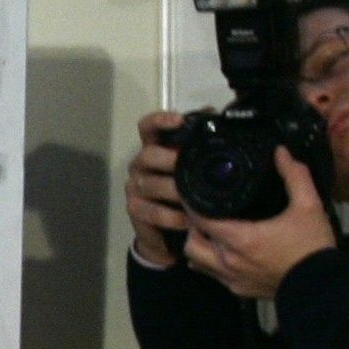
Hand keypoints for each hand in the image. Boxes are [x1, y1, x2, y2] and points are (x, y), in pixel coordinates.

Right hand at [126, 110, 191, 269]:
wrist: (170, 232)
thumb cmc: (185, 194)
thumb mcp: (196, 170)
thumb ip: (200, 147)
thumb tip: (215, 116)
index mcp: (155, 149)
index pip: (148, 128)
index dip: (160, 121)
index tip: (179, 120)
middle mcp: (141, 165)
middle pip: (148, 155)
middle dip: (168, 159)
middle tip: (187, 165)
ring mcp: (134, 187)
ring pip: (149, 184)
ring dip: (175, 192)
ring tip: (195, 200)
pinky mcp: (134, 209)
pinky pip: (151, 211)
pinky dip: (171, 217)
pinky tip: (188, 220)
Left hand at [184, 147, 339, 299]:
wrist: (323, 287)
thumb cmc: (313, 247)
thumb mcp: (309, 207)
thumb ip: (295, 177)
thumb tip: (281, 152)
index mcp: (240, 238)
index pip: (199, 220)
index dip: (192, 205)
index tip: (191, 193)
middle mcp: (228, 260)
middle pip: (191, 242)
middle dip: (192, 227)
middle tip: (203, 213)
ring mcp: (231, 278)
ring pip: (197, 261)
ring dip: (199, 246)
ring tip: (210, 232)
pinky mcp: (239, 290)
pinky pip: (212, 276)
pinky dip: (210, 263)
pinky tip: (224, 253)